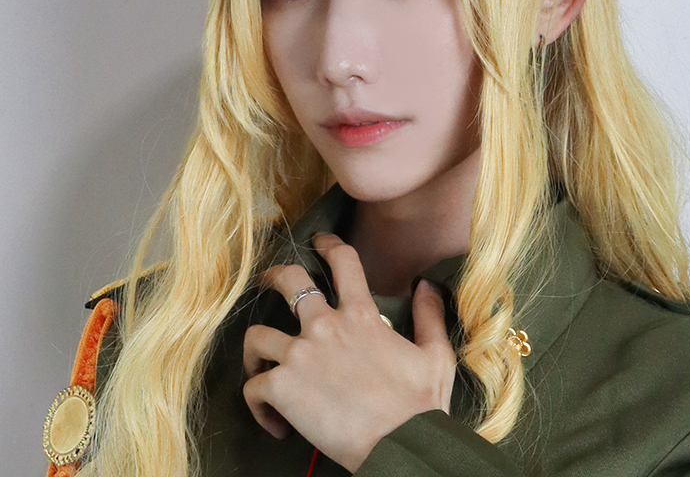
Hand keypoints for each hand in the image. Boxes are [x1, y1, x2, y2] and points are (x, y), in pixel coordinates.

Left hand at [242, 233, 456, 471]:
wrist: (403, 446)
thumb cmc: (421, 406)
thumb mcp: (436, 355)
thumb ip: (430, 316)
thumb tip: (428, 285)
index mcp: (361, 315)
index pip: (342, 262)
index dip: (328, 245)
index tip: (319, 242)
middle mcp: (326, 326)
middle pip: (289, 281)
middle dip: (274, 276)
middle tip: (267, 282)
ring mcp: (300, 354)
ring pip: (256, 335)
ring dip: (254, 353)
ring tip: (259, 368)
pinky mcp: (282, 387)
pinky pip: (253, 388)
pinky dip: (258, 405)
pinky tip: (276, 423)